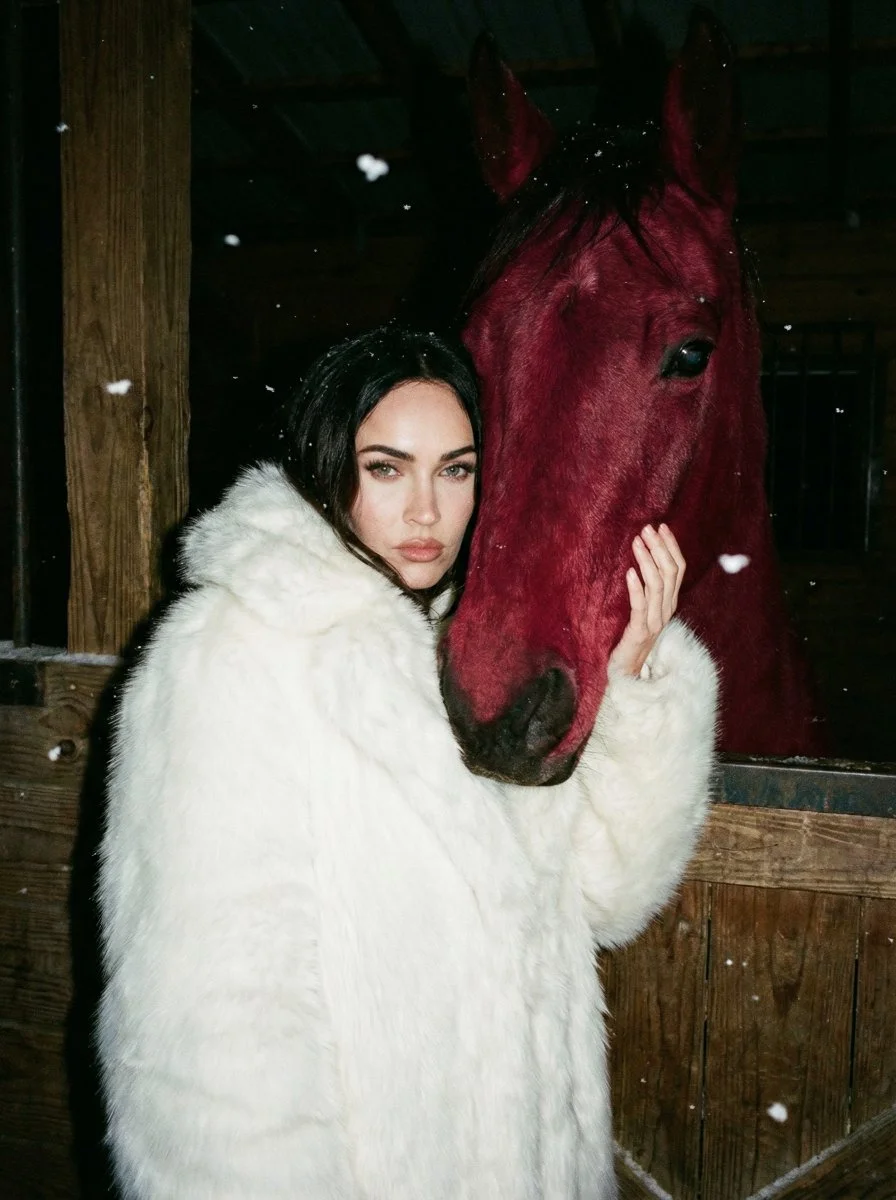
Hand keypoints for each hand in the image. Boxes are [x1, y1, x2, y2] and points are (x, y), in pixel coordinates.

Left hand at [608, 524, 684, 677]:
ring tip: (637, 543)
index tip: (661, 527)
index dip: (671, 547)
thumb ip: (650, 588)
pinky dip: (636, 588)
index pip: (678, 569)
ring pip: (658, 585)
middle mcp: (667, 610)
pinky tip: (629, 572)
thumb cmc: (633, 635)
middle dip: (659, 548)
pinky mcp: (639, 631)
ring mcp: (655, 621)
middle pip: (670, 573)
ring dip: (647, 561)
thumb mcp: (646, 608)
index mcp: (670, 602)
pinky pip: (641, 606)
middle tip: (646, 529)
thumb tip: (645, 558)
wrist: (628, 670)